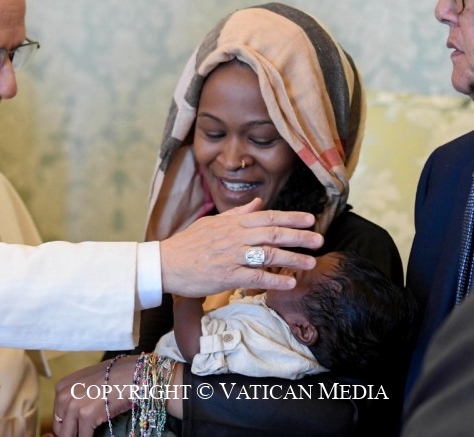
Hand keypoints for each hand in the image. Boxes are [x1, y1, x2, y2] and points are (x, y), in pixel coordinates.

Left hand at [53, 356, 135, 436]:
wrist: (129, 373)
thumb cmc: (113, 375)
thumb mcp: (87, 382)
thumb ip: (76, 396)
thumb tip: (74, 415)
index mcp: (61, 387)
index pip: (57, 417)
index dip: (67, 425)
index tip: (77, 429)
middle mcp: (63, 396)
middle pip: (60, 428)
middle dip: (72, 433)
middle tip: (83, 433)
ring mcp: (74, 406)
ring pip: (69, 435)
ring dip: (80, 436)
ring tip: (90, 434)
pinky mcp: (86, 416)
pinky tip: (98, 436)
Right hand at [159, 198, 320, 295]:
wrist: (166, 263)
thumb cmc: (188, 243)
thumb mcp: (212, 223)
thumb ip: (237, 214)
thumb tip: (258, 202)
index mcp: (232, 223)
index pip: (267, 217)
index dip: (290, 218)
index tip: (310, 220)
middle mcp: (234, 237)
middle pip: (273, 234)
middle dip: (299, 236)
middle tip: (319, 239)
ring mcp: (231, 256)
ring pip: (268, 254)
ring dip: (293, 258)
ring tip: (311, 262)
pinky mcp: (227, 276)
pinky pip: (256, 277)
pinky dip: (275, 279)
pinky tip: (290, 283)